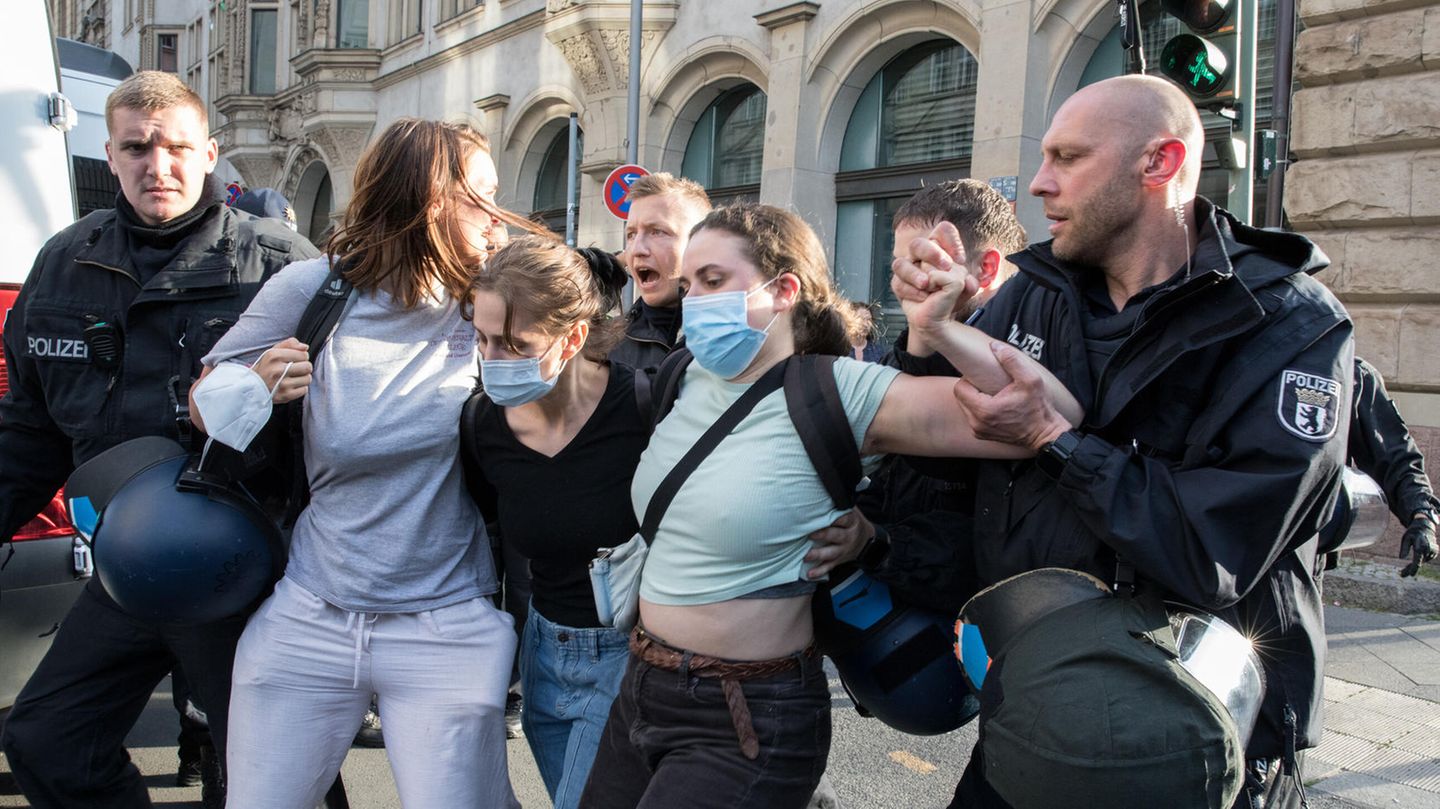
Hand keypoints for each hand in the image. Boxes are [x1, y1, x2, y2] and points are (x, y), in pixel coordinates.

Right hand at [254, 337, 311, 403]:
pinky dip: (300, 388)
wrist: (252, 387)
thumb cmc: (265, 368)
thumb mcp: (273, 351)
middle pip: (308, 367)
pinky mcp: (285, 395)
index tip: (295, 360)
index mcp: (274, 356)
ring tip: (293, 378)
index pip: (303, 355)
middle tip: (296, 369)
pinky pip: (304, 390)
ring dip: (303, 378)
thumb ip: (289, 344)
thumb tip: (305, 347)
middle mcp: (277, 369)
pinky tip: (291, 386)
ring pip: (307, 379)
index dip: (302, 357)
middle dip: (304, 367)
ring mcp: (282, 384)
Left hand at [804, 508, 874, 579]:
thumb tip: (827, 486)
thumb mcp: (852, 510)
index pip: (844, 519)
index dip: (835, 518)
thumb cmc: (854, 522)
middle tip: (810, 534)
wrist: (869, 541)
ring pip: (832, 553)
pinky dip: (820, 571)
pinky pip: (830, 566)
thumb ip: (840, 503)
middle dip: (824, 535)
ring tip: (806, 556)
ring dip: (819, 555)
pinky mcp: (840, 560)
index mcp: (852, 522)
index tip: (823, 515)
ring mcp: (844, 549)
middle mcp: (849, 536)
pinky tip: (810, 574)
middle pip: (837, 536)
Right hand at [890, 222, 978, 326]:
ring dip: (914, 274)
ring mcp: (907, 269)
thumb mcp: (965, 290)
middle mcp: (920, 255)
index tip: (961, 260)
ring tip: (926, 285)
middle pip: (917, 244)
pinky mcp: (898, 284)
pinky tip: (923, 298)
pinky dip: (911, 291)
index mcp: (939, 248)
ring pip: (900, 264)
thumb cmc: (951, 296)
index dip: (951, 241)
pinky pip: (898, 284)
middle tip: (946, 267)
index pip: (942, 231)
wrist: (939, 317)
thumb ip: (970, 285)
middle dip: (931, 253)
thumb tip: (968, 282)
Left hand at [952, 341, 1072, 451]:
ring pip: (965, 407)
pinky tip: (995, 405)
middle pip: (960, 398)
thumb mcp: (1030, 380)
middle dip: (971, 388)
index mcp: (984, 410)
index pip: (960, 388)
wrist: (1045, 435)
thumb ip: (1012, 360)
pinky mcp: (982, 435)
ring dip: (975, 399)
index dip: (969, 379)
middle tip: (989, 384)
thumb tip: (994, 346)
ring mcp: (979, 431)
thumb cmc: (1038, 408)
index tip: (984, 377)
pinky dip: (979, 409)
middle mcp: (977, 423)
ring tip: (993, 394)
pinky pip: (972, 417)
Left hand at [1399, 516, 1437, 577]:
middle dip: (1411, 569)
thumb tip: (1401, 558)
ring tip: (1405, 569)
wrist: (1425, 527)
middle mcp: (1429, 550)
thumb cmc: (1413, 532)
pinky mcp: (1435, 553)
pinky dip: (1419, 562)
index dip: (1413, 568)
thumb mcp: (1406, 538)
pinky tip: (1412, 564)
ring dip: (1414, 565)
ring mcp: (1433, 551)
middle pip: (1419, 563)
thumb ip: (1404, 548)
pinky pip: (1425, 559)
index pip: (1417, 560)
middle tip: (1402, 575)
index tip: (1410, 575)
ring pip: (1422, 562)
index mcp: (1421, 546)